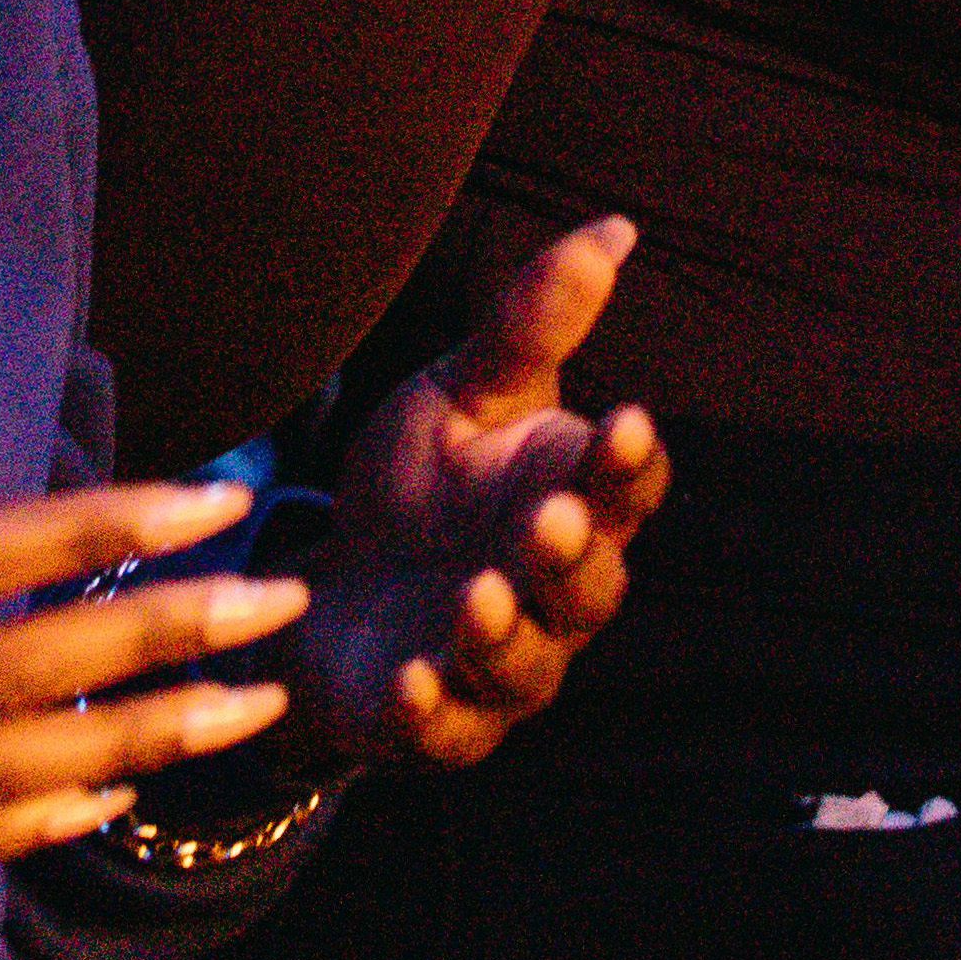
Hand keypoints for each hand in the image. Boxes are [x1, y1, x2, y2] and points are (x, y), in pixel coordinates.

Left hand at [280, 216, 673, 772]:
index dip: (630, 463)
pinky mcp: (434, 725)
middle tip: (548, 515)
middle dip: (571, 554)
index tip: (620, 419)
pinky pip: (447, 731)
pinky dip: (433, 709)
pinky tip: (411, 677)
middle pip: (590, 585)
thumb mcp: (464, 394)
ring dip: (505, 634)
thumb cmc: (424, 482)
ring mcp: (498, 667)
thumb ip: (530, 326)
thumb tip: (614, 228)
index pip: (627, 488)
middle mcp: (554, 595)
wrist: (330, 578)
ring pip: (526, 666)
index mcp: (574, 505)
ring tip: (475, 594)